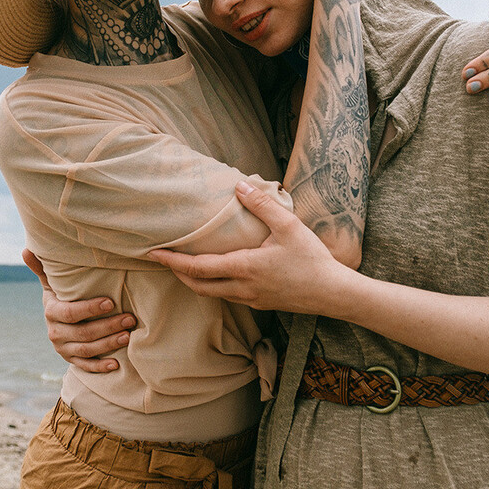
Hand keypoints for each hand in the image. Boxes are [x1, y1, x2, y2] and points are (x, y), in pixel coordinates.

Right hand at [22, 249, 135, 372]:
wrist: (59, 322)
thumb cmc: (62, 295)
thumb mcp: (53, 283)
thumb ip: (44, 268)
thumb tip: (27, 248)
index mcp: (51, 311)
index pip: (70, 313)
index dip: (90, 308)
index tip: (111, 301)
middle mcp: (55, 332)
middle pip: (83, 333)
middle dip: (108, 326)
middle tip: (130, 318)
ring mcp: (63, 348)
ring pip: (87, 350)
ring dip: (109, 344)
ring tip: (128, 335)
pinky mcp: (71, 360)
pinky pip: (85, 366)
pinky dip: (100, 366)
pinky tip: (116, 364)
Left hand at [147, 181, 348, 313]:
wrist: (334, 293)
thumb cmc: (312, 259)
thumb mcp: (288, 226)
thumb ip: (261, 205)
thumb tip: (239, 184)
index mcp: (244, 268)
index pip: (198, 268)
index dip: (173, 261)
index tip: (154, 253)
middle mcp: (242, 288)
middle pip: (198, 286)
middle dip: (177, 274)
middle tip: (163, 259)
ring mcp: (250, 299)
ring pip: (212, 294)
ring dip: (194, 281)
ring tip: (184, 265)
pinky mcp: (260, 303)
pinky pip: (228, 296)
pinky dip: (213, 286)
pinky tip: (217, 273)